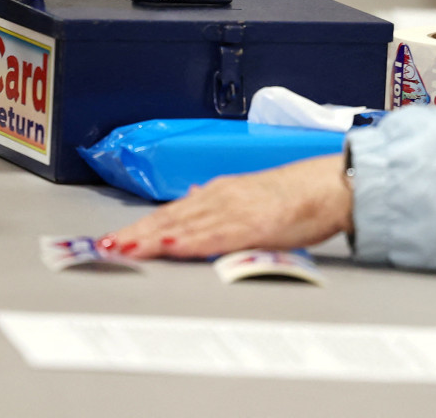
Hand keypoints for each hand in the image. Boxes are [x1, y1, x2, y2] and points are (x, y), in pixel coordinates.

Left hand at [101, 154, 352, 258]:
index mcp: (219, 193)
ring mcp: (234, 210)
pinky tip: (170, 246)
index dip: (141, 226)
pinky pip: (214, 235)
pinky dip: (189, 241)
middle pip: (169, 219)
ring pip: (185, 226)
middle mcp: (220, 197)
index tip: (116, 238)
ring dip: (152, 238)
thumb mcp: (249, 195)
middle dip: (136, 233)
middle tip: (107, 247)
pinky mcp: (252, 224)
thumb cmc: (295, 197)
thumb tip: (191, 198)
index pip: (171, 213)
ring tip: (126, 248)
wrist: (328, 187)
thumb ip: (218, 202)